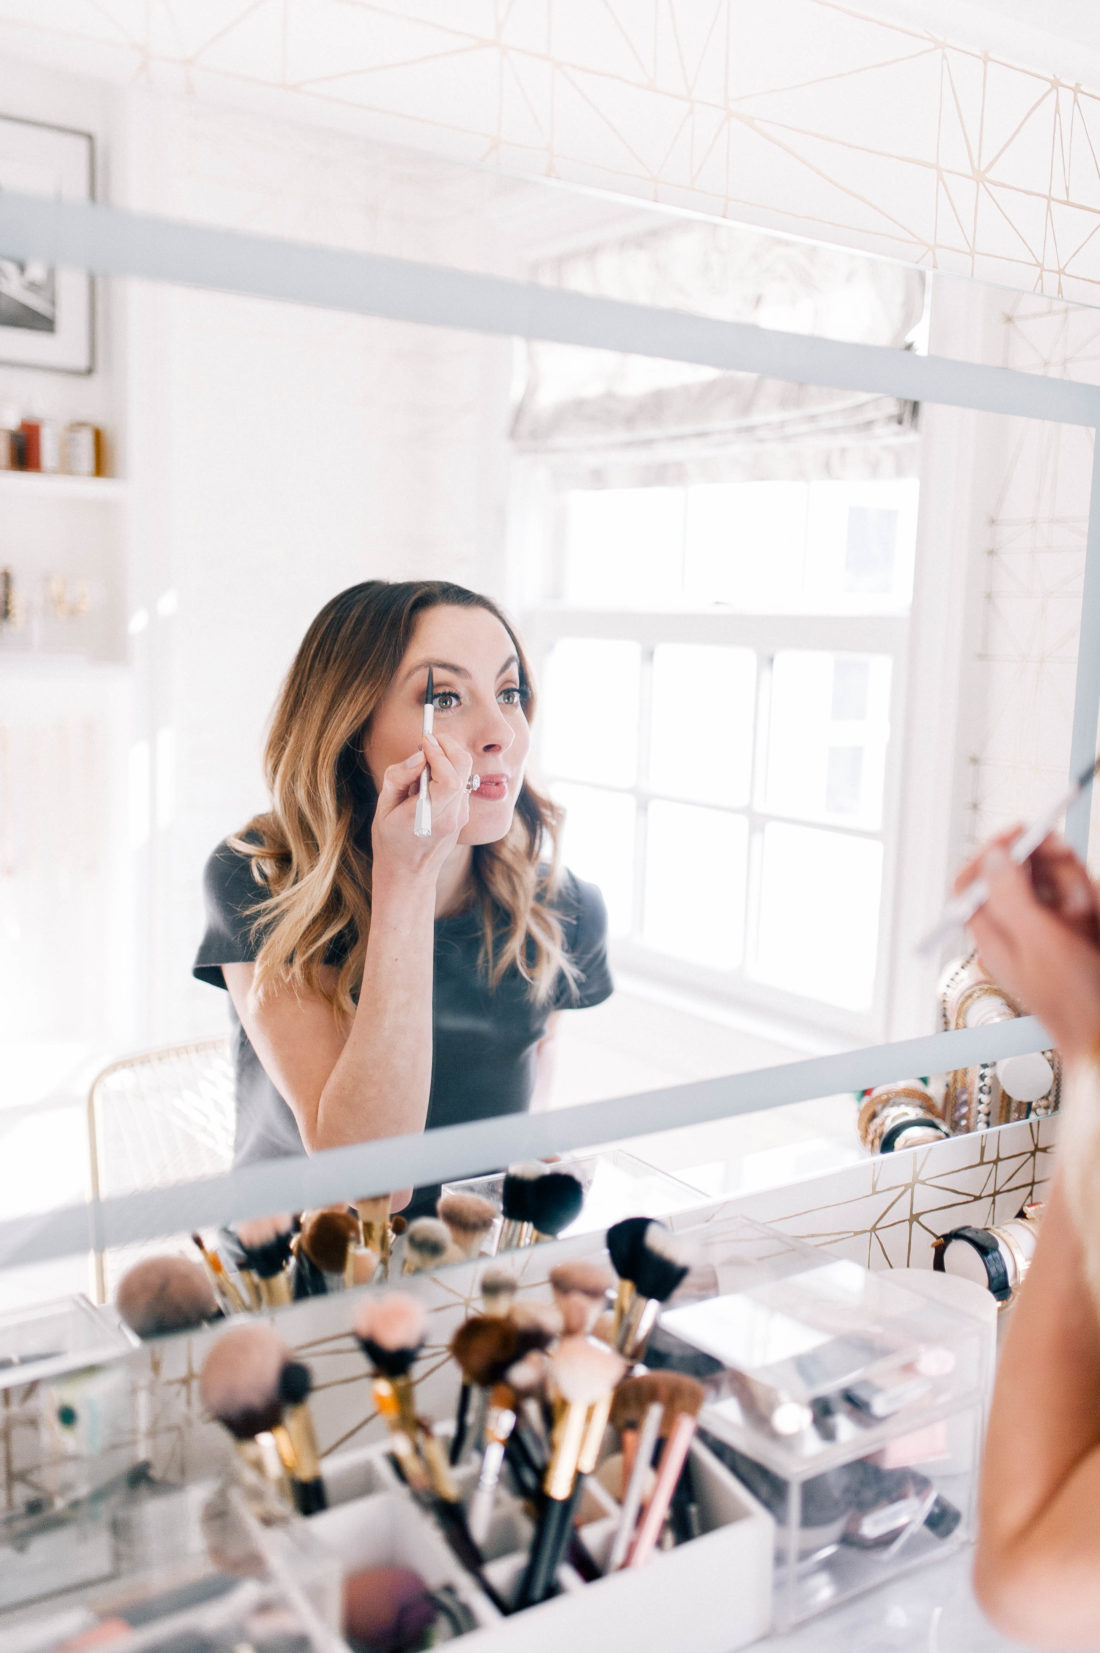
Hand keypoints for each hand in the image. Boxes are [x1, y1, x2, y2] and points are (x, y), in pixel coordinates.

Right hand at [371, 732, 473, 881]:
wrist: (408, 874)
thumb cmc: (390, 840)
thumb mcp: (383, 808)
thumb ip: (399, 778)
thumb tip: (419, 755)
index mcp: (429, 815)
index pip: (448, 777)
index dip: (439, 752)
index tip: (424, 740)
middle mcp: (452, 816)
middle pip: (464, 767)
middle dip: (448, 746)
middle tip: (428, 742)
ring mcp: (461, 816)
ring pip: (465, 772)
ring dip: (448, 757)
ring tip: (424, 763)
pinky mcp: (464, 814)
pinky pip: (461, 782)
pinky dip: (449, 770)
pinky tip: (429, 779)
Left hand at [955, 830, 1099, 1060]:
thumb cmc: (1074, 998)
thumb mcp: (1040, 941)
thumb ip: (1011, 895)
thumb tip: (993, 856)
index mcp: (991, 932)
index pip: (973, 880)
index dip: (993, 851)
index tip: (1021, 832)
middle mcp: (1014, 927)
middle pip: (1021, 872)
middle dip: (1051, 873)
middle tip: (1071, 888)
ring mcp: (1045, 928)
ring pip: (1055, 881)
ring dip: (1076, 889)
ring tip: (1084, 919)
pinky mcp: (1072, 930)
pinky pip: (1079, 898)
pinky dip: (1090, 904)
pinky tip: (1093, 923)